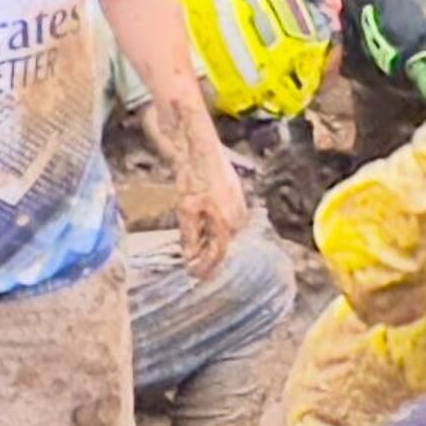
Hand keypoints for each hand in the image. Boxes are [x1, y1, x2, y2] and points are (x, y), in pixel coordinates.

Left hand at [173, 143, 248, 281]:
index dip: (205, 267)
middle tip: (192, 266)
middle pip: (223, 245)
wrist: (201, 149)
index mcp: (226, 223)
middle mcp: (238, 217)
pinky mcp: (236, 196)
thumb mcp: (186, 210)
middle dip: (208, 256)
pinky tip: (202, 227)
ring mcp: (239, 206)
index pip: (217, 254)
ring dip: (211, 242)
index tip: (194, 276)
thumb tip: (190, 258)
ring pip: (225, 233)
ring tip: (195, 249)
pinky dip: (215, 228)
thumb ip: (190, 237)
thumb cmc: (194, 177)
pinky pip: (227, 220)